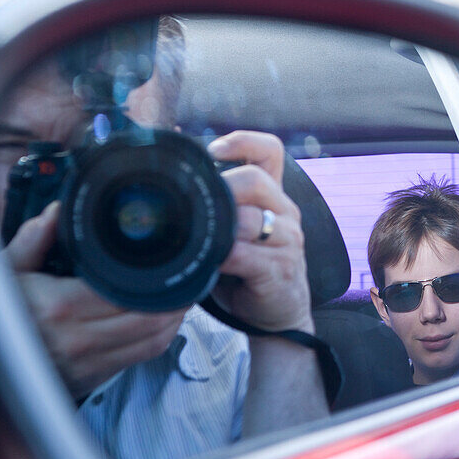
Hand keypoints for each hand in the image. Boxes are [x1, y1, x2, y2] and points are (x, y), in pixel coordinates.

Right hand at [3, 201, 186, 397]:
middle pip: (149, 320)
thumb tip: (57, 214)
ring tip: (177, 299)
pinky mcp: (94, 377)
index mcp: (59, 307)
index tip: (170, 267)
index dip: (158, 283)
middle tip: (183, 282)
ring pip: (152, 342)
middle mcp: (77, 339)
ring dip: (172, 321)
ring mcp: (88, 363)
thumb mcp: (4, 270)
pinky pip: (141, 358)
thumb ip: (32, 240)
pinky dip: (159, 338)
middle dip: (174, 301)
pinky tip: (161, 321)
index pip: (127, 294)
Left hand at [208, 131, 313, 333]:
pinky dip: (223, 257)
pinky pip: (246, 254)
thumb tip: (170, 193)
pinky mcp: (281, 269)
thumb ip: (219, 210)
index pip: (269, 151)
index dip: (242, 141)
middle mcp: (286, 213)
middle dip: (223, 188)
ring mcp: (288, 241)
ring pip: (250, 218)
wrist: (278, 317)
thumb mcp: (237, 233)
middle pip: (256, 179)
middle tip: (198, 206)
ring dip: (221, 229)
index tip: (214, 151)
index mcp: (274, 198)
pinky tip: (211, 263)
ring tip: (202, 241)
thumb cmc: (249, 272)